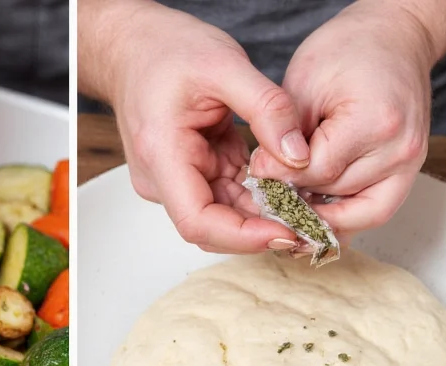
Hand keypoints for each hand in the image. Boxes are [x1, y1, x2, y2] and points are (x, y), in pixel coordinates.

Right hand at [95, 1, 311, 253]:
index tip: (287, 231)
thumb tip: (300, 156)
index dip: (243, 236)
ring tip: (305, 205)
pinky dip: (255, 195)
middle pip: (212, 227)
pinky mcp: (187, 175)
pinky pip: (225, 196)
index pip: (198, 220)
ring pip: (222, 216)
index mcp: (161, 155)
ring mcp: (172, 181)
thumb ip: (268, 109)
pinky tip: (286, 187)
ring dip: (262, 214)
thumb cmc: (167, 51)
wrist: (134, 48)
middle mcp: (161, 179)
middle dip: (261, 230)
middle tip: (311, 225)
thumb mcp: (225, 65)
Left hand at [251, 1, 434, 243]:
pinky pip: (373, 211)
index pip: (315, 172)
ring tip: (285, 208)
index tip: (255, 171)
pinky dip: (342, 217)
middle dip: (295, 200)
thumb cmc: (347, 51)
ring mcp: (409, 165)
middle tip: (264, 195)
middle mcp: (399, 151)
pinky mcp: (408, 173)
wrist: (395, 37)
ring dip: (318, 216)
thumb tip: (264, 176)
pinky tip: (313, 212)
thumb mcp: (302, 84)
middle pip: (334, 198)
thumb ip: (283, 133)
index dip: (279, 176)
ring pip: (355, 215)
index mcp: (374, 123)